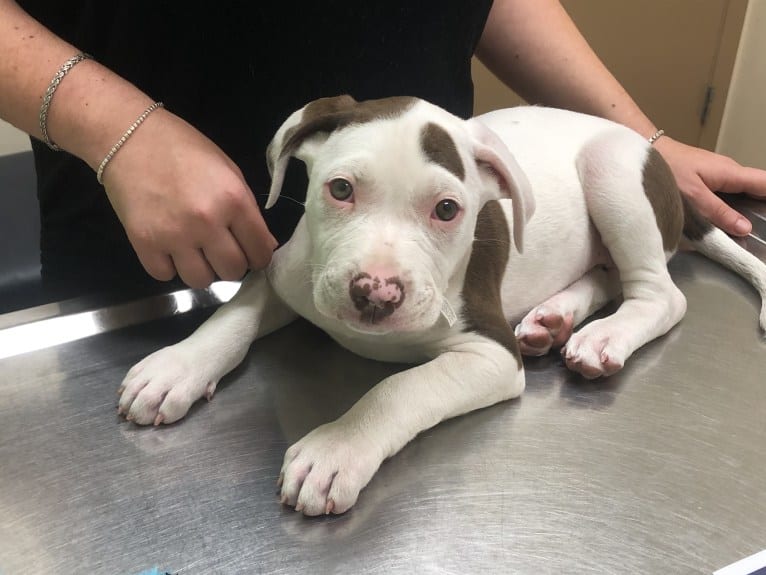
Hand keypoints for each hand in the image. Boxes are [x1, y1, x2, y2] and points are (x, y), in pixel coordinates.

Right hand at [101, 108, 277, 287]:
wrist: (129, 137)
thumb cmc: (184, 149)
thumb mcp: (229, 171)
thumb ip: (249, 211)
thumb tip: (265, 246)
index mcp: (233, 200)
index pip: (260, 252)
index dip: (259, 256)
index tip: (251, 252)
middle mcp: (206, 222)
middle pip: (232, 272)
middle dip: (232, 265)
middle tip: (222, 250)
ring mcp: (174, 235)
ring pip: (201, 280)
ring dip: (202, 270)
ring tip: (196, 251)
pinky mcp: (144, 243)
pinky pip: (165, 276)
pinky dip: (169, 267)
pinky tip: (170, 248)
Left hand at [654, 136, 765, 236]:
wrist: (646, 151)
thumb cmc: (666, 168)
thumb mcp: (693, 196)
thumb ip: (719, 212)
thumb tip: (744, 228)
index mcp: (731, 172)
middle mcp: (729, 171)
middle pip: (757, 189)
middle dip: (761, 208)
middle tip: (759, 229)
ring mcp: (718, 173)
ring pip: (742, 191)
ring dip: (746, 207)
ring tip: (747, 226)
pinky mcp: (706, 177)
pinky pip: (727, 192)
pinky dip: (731, 204)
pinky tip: (725, 218)